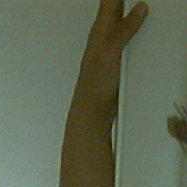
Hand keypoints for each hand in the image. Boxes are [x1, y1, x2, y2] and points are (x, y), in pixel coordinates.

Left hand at [70, 0, 148, 126]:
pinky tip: (152, 34)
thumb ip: (122, 30)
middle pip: (121, 7)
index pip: (110, 0)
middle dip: (134, 2)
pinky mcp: (121, 59)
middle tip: (151, 3)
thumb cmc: (95, 85)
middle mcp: (106, 34)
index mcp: (100, 28)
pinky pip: (133, 39)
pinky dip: (142, 34)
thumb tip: (140, 7)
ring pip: (128, 23)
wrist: (93, 113)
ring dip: (139, 17)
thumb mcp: (108, 54)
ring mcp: (114, 46)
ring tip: (154, 11)